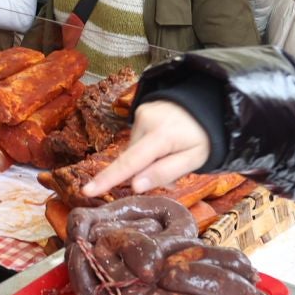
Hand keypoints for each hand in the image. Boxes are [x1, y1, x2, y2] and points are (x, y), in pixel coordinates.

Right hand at [81, 100, 211, 197]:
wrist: (208, 105)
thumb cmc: (204, 137)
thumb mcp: (194, 159)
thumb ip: (164, 173)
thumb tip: (135, 186)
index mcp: (161, 136)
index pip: (130, 162)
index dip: (108, 179)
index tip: (87, 190)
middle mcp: (146, 121)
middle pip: (132, 159)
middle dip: (144, 173)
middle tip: (170, 177)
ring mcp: (141, 113)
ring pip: (135, 150)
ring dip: (147, 160)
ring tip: (171, 155)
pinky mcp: (140, 110)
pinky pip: (138, 139)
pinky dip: (147, 149)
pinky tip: (164, 145)